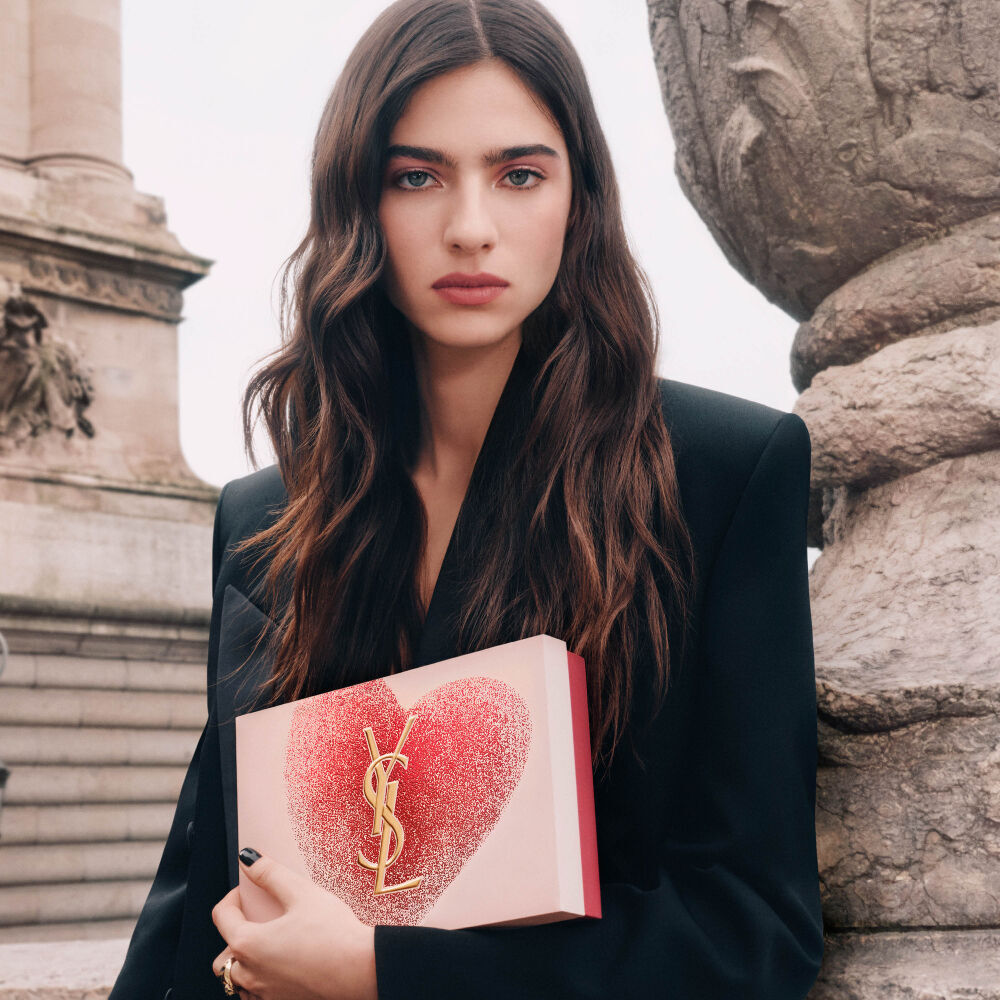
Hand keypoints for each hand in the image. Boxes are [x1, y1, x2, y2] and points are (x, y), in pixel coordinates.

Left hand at [211, 847, 376, 999]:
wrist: (361, 970)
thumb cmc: (333, 934)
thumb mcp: (301, 893)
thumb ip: (270, 873)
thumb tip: (248, 859)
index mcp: (248, 944)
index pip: (221, 916)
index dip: (233, 896)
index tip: (247, 891)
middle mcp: (250, 974)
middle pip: (222, 955)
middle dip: (233, 934)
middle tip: (256, 919)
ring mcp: (264, 994)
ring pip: (237, 979)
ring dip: (244, 962)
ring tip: (268, 943)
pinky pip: (256, 995)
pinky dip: (259, 980)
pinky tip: (281, 965)